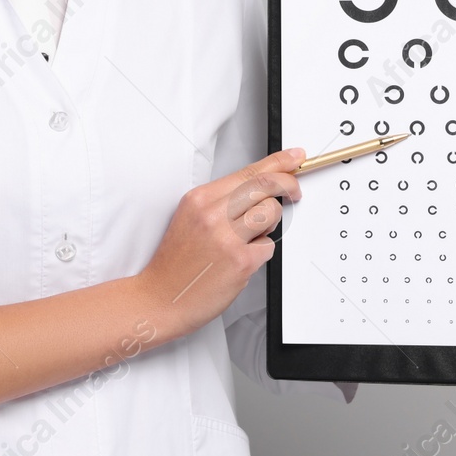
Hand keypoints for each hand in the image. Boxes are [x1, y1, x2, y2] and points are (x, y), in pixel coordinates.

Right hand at [136, 148, 305, 339]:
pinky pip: (268, 246)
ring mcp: (227, 237)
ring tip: (251, 236)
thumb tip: (258, 190)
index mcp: (199, 199)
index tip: (294, 157)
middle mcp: (212, 213)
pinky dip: (261, 251)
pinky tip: (242, 258)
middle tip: (294, 190)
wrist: (160, 297)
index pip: (248, 171)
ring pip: (271, 212)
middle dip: (289, 184)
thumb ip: (221, 202)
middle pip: (266, 185)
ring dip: (270, 223)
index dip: (279, 161)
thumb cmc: (176, 263)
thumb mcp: (190, 219)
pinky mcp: (241, 261)